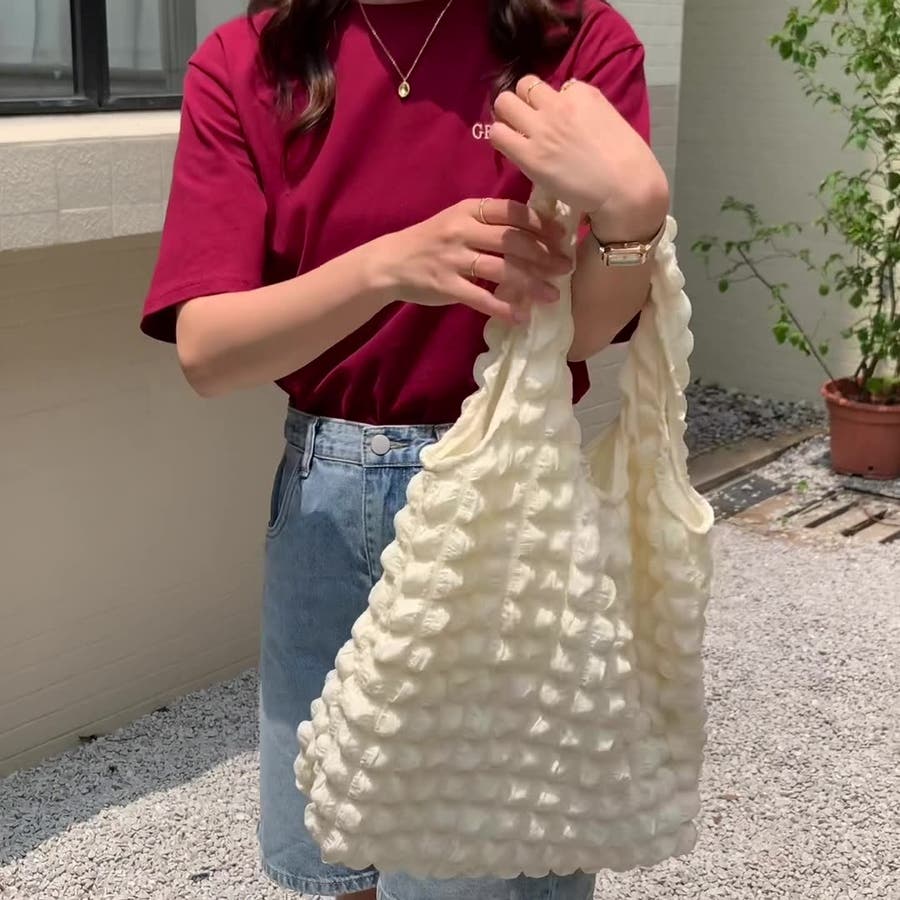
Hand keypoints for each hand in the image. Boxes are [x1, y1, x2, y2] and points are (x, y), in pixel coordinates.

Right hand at [366, 198, 572, 322]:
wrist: (390, 263)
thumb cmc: (431, 242)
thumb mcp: (458, 220)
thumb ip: (490, 223)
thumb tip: (534, 232)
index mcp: (469, 210)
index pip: (513, 212)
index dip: (541, 224)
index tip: (562, 237)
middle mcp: (462, 230)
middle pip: (512, 241)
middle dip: (544, 255)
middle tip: (566, 267)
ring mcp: (453, 259)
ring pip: (501, 269)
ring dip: (531, 283)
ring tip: (553, 295)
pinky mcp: (446, 285)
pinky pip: (480, 298)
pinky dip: (503, 308)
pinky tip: (521, 317)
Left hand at [491, 76, 668, 239]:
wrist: (626, 186)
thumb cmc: (626, 160)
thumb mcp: (608, 118)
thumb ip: (586, 111)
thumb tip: (569, 113)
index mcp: (582, 92)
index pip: (554, 88)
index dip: (551, 105)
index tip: (557, 123)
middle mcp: (558, 103)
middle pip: (523, 85)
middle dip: (521, 101)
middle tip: (525, 123)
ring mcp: (542, 128)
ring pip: (504, 103)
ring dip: (507, 117)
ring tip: (515, 135)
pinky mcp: (529, 154)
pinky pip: (498, 134)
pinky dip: (501, 139)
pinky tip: (512, 150)